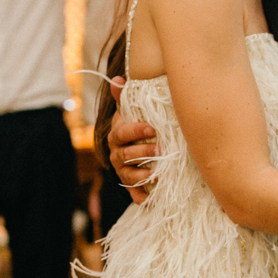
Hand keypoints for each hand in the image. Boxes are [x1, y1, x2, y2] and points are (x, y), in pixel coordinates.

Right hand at [108, 84, 156, 204]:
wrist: (135, 150)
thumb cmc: (137, 127)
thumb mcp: (131, 112)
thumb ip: (124, 97)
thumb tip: (118, 78)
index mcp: (116, 136)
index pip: (121, 133)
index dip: (135, 131)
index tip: (151, 127)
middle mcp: (116, 155)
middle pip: (125, 155)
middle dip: (143, 152)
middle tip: (161, 148)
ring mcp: (123, 172)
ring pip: (128, 176)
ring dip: (143, 175)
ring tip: (159, 173)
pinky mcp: (131, 187)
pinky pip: (134, 194)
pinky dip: (142, 197)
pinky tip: (152, 199)